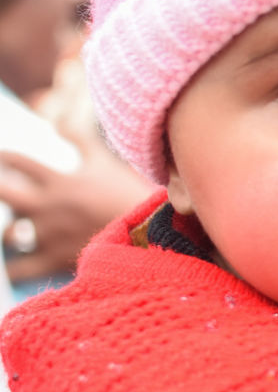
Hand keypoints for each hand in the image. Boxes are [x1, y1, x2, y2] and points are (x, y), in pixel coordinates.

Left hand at [0, 125, 153, 281]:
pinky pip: (19, 268)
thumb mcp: (106, 162)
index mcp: (60, 181)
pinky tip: (14, 263)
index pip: (19, 162)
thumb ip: (79, 140)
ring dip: (9, 231)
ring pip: (9, 234)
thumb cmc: (129, 195)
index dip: (4, 157)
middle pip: (3, 193)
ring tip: (14, 230)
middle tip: (0, 187)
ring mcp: (49, 235)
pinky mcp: (53, 261)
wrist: (149, 233)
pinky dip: (14, 266)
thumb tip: (58, 122)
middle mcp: (48, 207)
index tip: (0, 157)